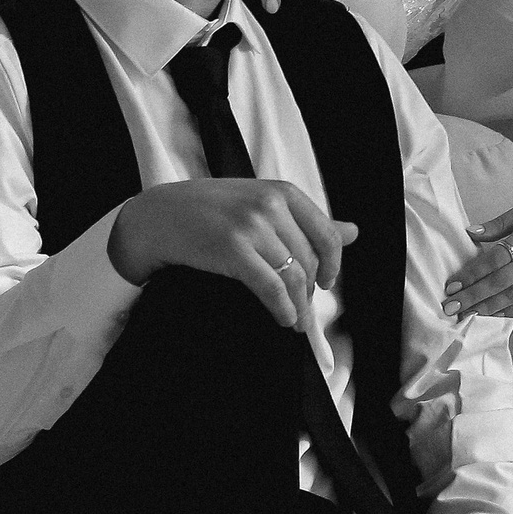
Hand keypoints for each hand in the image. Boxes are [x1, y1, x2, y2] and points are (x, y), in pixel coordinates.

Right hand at [110, 177, 358, 332]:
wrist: (158, 216)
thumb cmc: (209, 211)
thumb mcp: (260, 204)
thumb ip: (306, 219)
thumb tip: (354, 231)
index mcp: (281, 191)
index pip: (327, 234)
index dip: (333, 265)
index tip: (327, 284)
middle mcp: (270, 204)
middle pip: (309, 261)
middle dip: (311, 292)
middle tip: (304, 311)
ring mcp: (251, 225)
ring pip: (294, 277)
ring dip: (300, 307)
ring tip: (296, 322)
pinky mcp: (233, 249)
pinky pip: (272, 287)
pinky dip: (283, 308)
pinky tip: (283, 319)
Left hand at [444, 171, 512, 319]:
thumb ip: (502, 222)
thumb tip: (471, 232)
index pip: (494, 260)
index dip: (471, 274)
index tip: (451, 284)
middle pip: (501, 283)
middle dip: (473, 297)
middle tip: (450, 307)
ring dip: (489, 307)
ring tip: (467, 314)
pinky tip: (497, 314)